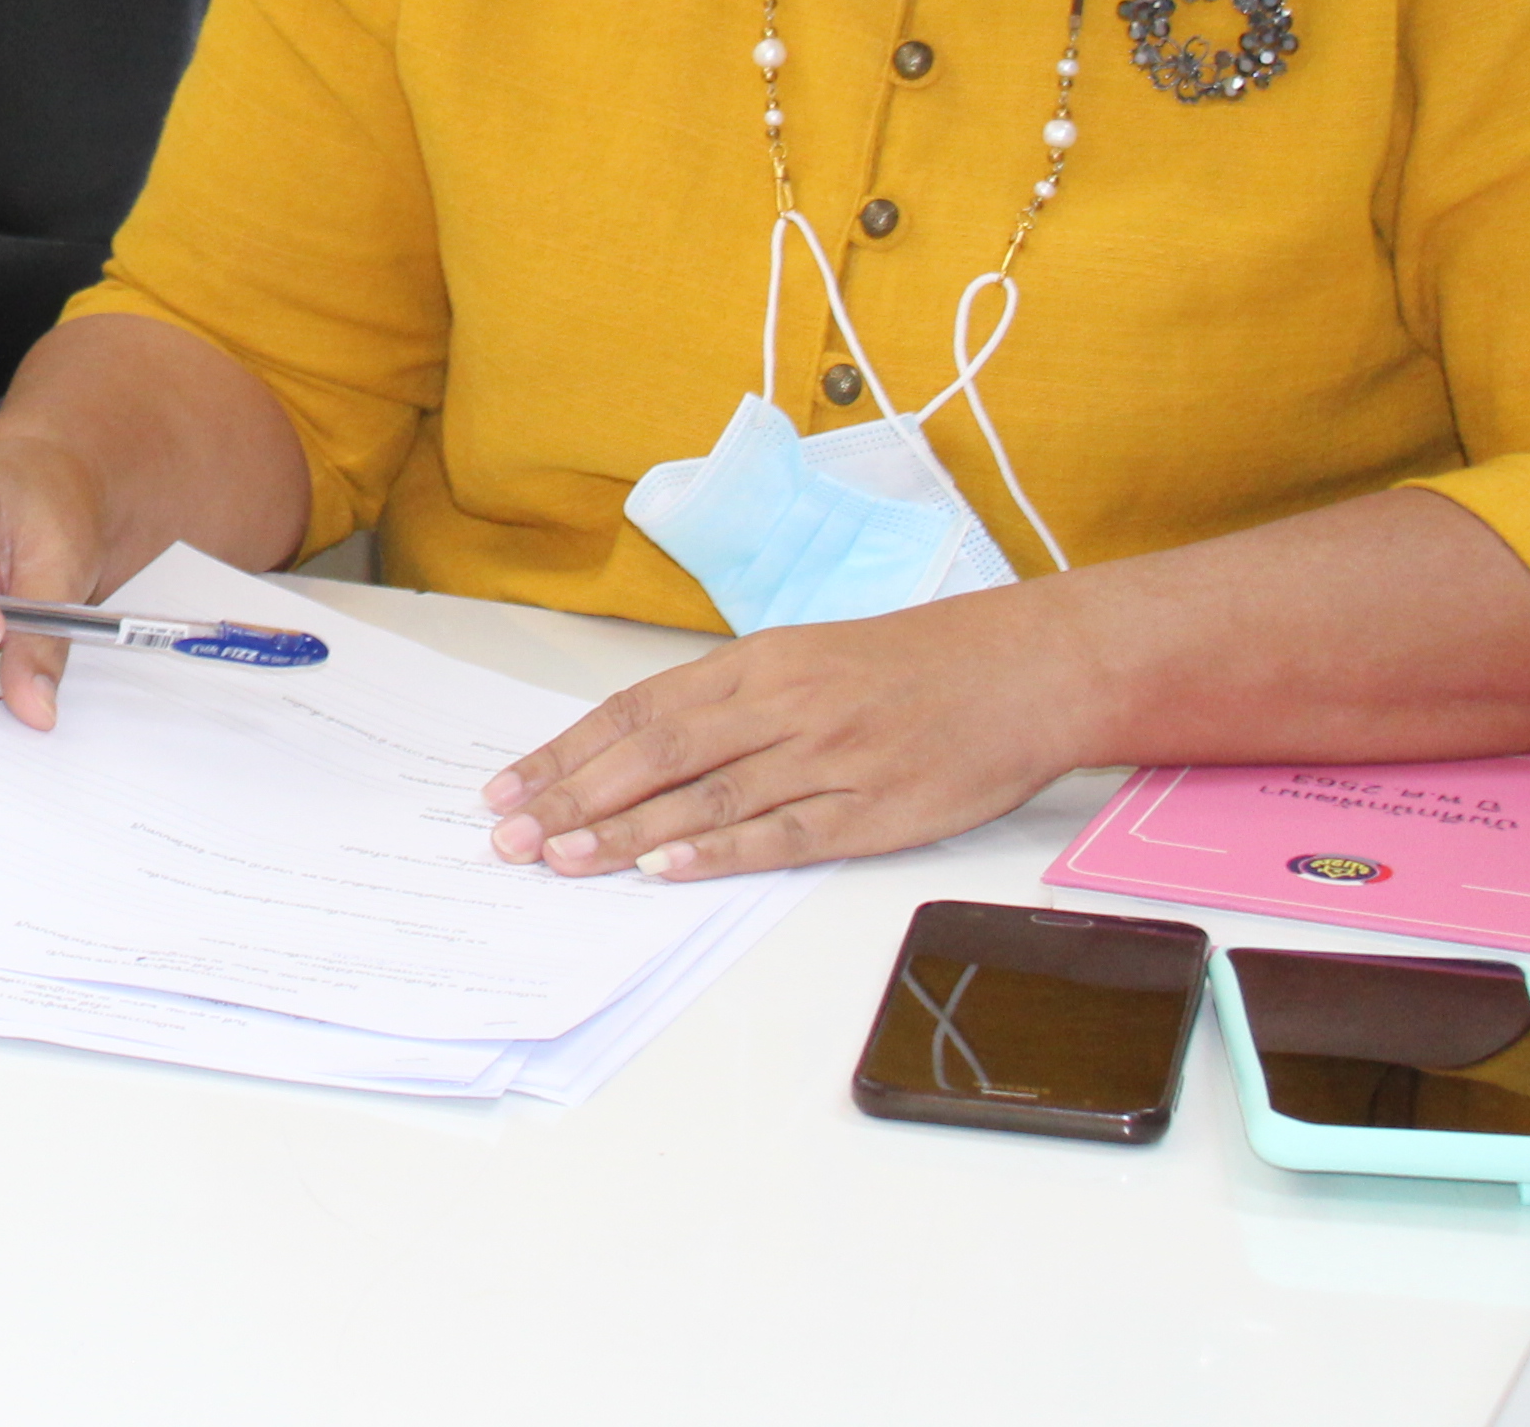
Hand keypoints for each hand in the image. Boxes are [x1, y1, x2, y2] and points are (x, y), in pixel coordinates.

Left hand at [482, 582, 1086, 881]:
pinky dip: (722, 853)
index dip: (566, 751)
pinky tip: (669, 871)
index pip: (635, 710)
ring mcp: (826, 758)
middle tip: (511, 836)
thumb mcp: (803, 656)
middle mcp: (780, 706)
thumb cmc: (907, 665)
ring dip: (627, 832)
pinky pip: (784, 834)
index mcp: (755, 665)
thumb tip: (638, 747)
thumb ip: (727, 701)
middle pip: (655, 753)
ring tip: (563, 858)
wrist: (1021, 668)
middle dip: (572, 796)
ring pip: (706, 797)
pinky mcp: (873, 809)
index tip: (508, 786)